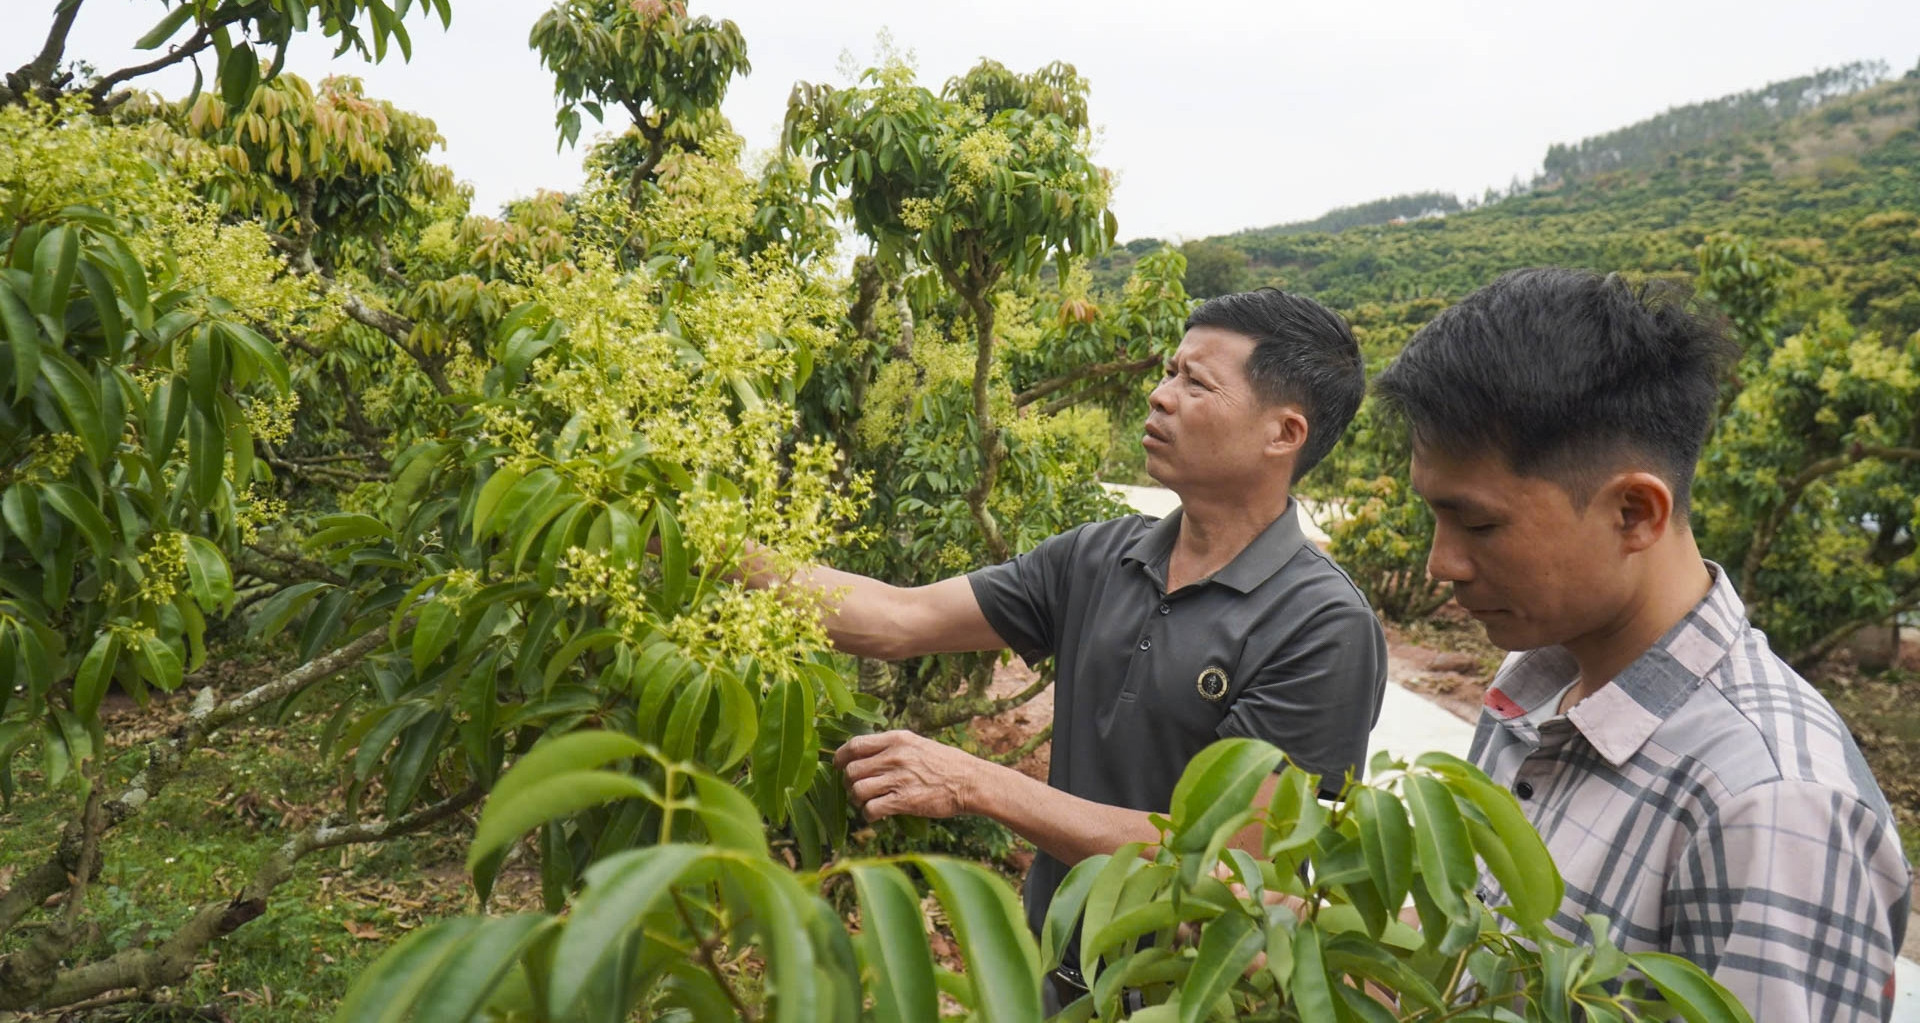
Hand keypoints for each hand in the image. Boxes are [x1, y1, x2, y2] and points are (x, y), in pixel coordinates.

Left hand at [834, 730, 987, 820]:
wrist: (970, 781)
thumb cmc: (946, 764)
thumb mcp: (918, 744)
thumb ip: (893, 747)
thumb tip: (867, 756)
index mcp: (897, 739)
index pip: (855, 744)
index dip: (840, 756)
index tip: (837, 765)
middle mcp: (895, 756)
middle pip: (852, 769)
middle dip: (849, 782)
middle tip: (856, 789)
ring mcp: (899, 779)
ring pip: (857, 790)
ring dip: (857, 800)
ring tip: (866, 803)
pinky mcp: (904, 801)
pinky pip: (871, 809)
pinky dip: (868, 815)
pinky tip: (875, 815)